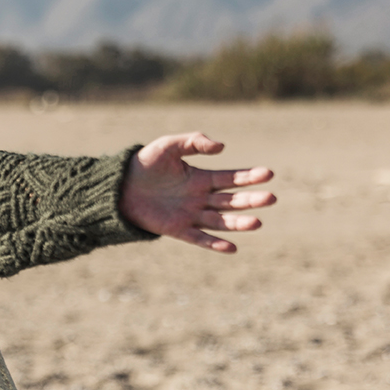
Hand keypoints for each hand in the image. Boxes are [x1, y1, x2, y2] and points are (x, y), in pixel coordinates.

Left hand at [118, 132, 275, 252]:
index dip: (249, 177)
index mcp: (200, 178)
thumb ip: (194, 142)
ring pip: (220, 221)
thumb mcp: (168, 145)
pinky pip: (199, 238)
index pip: (231, 179)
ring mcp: (190, 215)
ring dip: (239, 223)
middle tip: (271, 198)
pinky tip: (231, 247)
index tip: (268, 174)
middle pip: (231, 201)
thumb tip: (222, 147)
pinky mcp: (177, 229)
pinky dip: (214, 244)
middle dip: (251, 200)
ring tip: (257, 222)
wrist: (118, 186)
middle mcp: (200, 198)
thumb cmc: (144, 163)